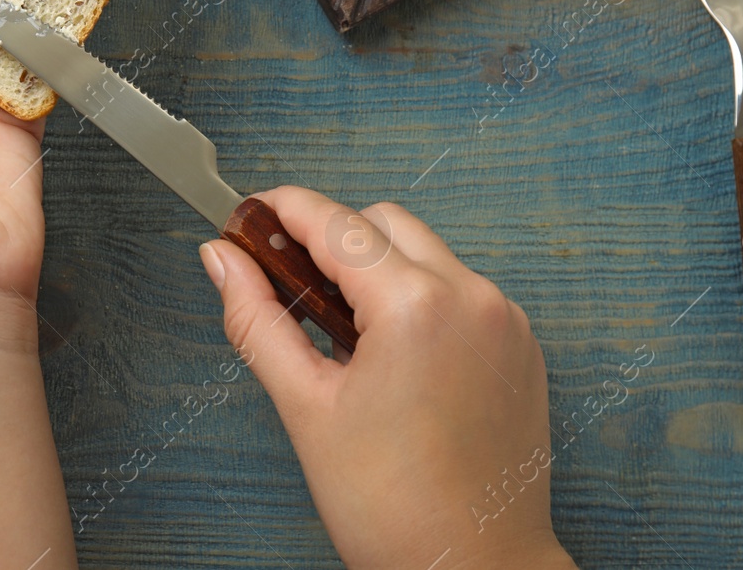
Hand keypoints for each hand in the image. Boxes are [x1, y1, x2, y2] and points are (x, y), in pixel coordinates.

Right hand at [199, 187, 575, 569]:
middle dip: (331, 236)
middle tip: (285, 276)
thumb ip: (257, 319)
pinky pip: (461, 290)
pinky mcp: (521, 345)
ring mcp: (505, 320)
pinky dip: (420, 297)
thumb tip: (221, 261)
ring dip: (378, 266)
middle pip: (384, 222)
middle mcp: (471, 297)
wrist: (474, 569)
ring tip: (337, 328)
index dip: (284, 208)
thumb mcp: (305, 407)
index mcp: (416, 306)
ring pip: (426, 252)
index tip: (251, 212)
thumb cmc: (394, 508)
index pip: (336, 223)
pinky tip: (388, 350)